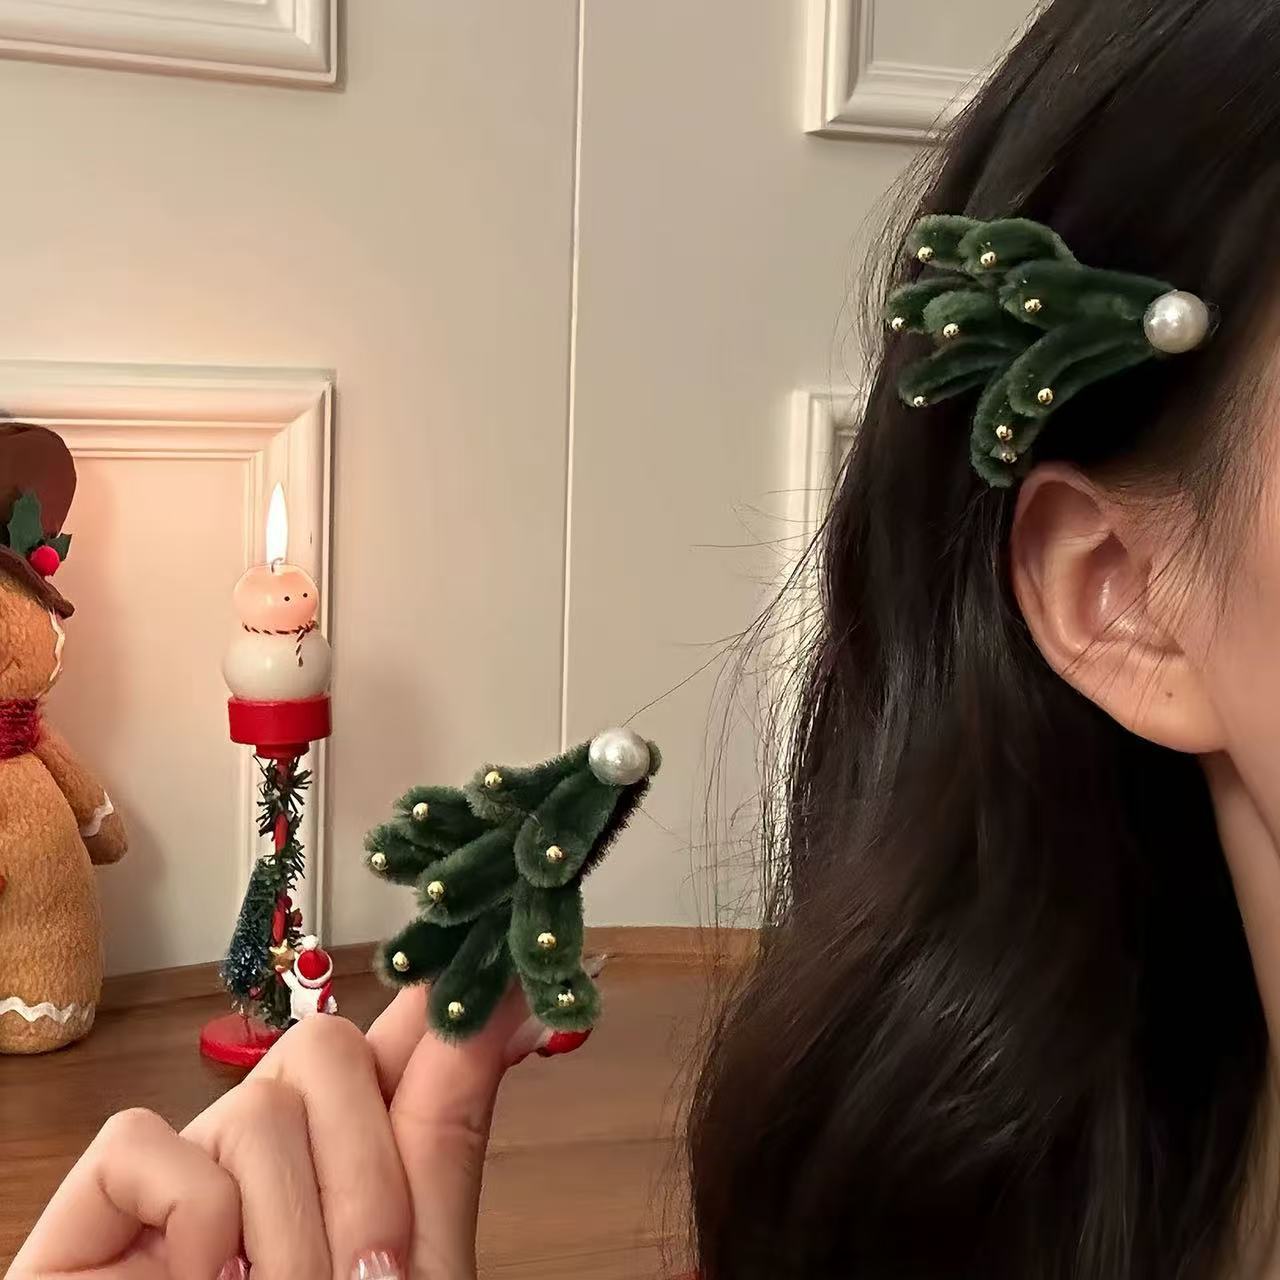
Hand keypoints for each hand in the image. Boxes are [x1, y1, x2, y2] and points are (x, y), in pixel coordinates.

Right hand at [10, 987, 536, 1278]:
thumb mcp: (411, 1264)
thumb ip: (446, 1131)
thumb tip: (506, 1007)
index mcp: (347, 1168)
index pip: (391, 1044)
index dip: (435, 1003)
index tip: (492, 978)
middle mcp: (266, 1159)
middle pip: (328, 1048)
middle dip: (370, 1167)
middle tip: (370, 1277)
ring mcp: (180, 1179)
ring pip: (252, 1105)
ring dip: (292, 1228)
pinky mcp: (92, 1210)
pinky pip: (143, 1144)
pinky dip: (193, 1222)